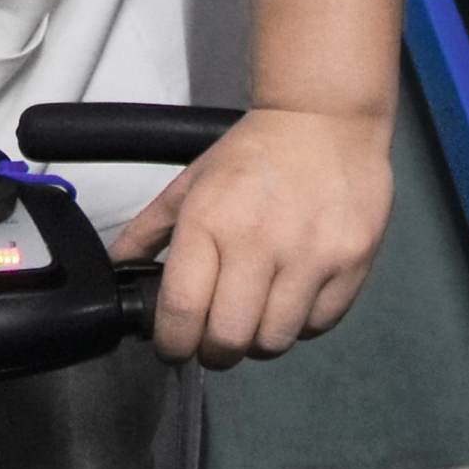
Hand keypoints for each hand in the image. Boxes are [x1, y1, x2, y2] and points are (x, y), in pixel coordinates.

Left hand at [107, 105, 391, 367]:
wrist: (326, 118)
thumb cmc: (254, 153)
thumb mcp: (191, 182)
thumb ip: (148, 229)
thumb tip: (117, 268)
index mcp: (210, 220)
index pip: (182, 310)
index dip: (172, 343)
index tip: (174, 346)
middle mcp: (259, 242)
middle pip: (229, 339)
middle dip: (215, 350)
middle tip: (215, 337)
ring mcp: (310, 255)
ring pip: (275, 341)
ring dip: (259, 339)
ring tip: (256, 313)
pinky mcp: (351, 263)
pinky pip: (319, 325)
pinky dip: (300, 324)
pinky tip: (292, 297)